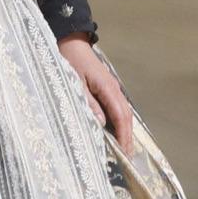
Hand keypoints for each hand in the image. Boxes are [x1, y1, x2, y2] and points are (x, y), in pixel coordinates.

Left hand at [58, 35, 132, 151]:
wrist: (71, 42)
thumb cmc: (70, 61)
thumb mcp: (74, 83)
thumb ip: (87, 102)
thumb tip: (100, 122)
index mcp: (107, 87)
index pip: (120, 115)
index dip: (123, 134)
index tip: (124, 150)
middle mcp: (113, 88)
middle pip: (126, 115)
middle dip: (127, 136)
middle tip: (127, 156)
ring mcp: (112, 87)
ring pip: (123, 111)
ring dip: (125, 130)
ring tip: (124, 148)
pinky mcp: (107, 88)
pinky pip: (117, 107)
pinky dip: (119, 121)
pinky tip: (116, 131)